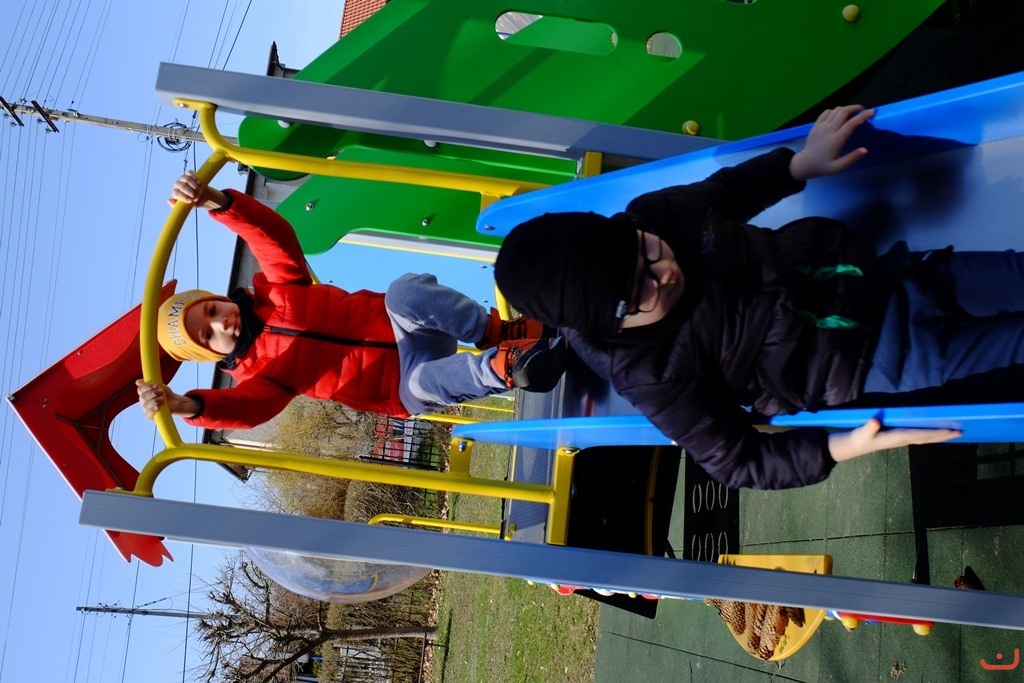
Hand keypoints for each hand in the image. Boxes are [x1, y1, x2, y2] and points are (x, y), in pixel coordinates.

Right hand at [136, 379, 200, 418]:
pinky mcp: (150, 416)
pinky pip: (148, 414)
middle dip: (152, 393)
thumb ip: (150, 382)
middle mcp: (143, 400)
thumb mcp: (160, 385)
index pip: (140, 389)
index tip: (156, 385)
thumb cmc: (166, 393)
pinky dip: (152, 411)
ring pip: (145, 405)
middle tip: (161, 391)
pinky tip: (157, 408)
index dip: (147, 386)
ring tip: (162, 399)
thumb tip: (137, 382)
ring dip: (154, 401)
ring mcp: (146, 408)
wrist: (175, 402)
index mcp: (144, 392)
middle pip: (142, 397)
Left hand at [168, 170, 227, 209]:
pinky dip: (195, 178)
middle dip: (188, 191)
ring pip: (186, 179)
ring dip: (193, 185)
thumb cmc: (192, 202)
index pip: (176, 193)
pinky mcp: (189, 174)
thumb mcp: (185, 207)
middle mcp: (177, 184)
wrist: (201, 196)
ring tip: (199, 191)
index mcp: (175, 192)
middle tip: (195, 196)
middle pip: (181, 185)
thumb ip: (176, 205)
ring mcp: (183, 178)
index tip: (190, 201)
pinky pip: (190, 173)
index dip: (183, 196)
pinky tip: (199, 183)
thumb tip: (168, 200)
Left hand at [789, 105, 874, 180]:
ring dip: (846, 109)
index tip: (871, 112)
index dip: (863, 116)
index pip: (851, 123)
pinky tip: (839, 116)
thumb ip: (852, 158)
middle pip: (844, 112)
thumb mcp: (838, 167)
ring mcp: (821, 126)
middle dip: (855, 108)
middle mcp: (828, 130)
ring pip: (836, 110)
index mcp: (835, 140)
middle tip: (863, 111)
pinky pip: (826, 112)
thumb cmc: (823, 166)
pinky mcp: (815, 125)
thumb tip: (865, 150)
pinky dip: (835, 111)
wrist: (804, 164)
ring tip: (852, 114)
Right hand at [828, 417, 960, 462]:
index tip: (951, 431)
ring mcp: (903, 439)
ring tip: (953, 433)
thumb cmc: (860, 437)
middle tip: (961, 432)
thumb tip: (875, 421)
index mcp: (899, 437)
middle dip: (944, 436)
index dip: (937, 433)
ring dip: (940, 436)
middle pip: (928, 438)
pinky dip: (931, 435)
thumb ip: (869, 427)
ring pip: (926, 438)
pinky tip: (936, 433)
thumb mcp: (863, 432)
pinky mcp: (901, 438)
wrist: (856, 445)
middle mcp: (904, 439)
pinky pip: (921, 436)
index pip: (922, 434)